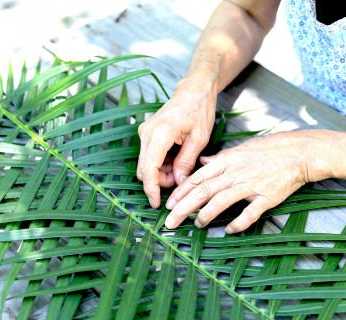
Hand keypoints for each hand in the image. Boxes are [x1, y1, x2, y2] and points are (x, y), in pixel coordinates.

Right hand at [137, 76, 216, 207]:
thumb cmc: (200, 110)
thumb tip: (178, 182)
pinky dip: (162, 164)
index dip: (151, 189)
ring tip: (182, 168)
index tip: (156, 203)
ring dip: (162, 173)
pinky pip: (150, 156)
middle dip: (159, 182)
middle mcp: (147, 132)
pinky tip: (177, 161)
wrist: (194, 90)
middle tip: (180, 182)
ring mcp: (145, 132)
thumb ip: (186, 161)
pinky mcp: (148, 133)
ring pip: (147, 164)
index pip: (149, 168)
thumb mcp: (199, 139)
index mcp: (160, 133)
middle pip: (145, 169)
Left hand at [163, 131, 312, 232]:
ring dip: (205, 215)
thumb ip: (220, 159)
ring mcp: (251, 185)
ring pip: (221, 201)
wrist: (300, 152)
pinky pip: (249, 212)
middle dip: (183, 207)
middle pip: (203, 191)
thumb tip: (202, 162)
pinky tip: (229, 230)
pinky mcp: (267, 197)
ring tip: (196, 225)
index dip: (180, 193)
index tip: (169, 205)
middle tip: (170, 222)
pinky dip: (238, 223)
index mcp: (227, 161)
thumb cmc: (271, 149)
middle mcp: (235, 173)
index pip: (197, 178)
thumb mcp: (241, 149)